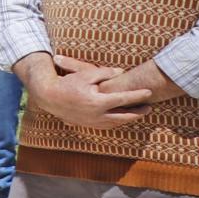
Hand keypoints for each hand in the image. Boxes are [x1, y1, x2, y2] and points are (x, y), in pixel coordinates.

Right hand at [28, 54, 151, 129]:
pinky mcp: (87, 124)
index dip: (138, 95)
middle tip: (149, 107)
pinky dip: (117, 122)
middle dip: (138, 112)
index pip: (124, 98)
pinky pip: (107, 125)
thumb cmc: (67, 83)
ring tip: (138, 114)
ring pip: (116, 123)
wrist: (49, 97)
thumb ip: (105, 73)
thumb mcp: (86, 74)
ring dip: (129, 119)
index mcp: (98, 101)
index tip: (149, 92)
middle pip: (124, 115)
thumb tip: (121, 72)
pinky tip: (121, 118)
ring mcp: (92, 121)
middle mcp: (97, 114)